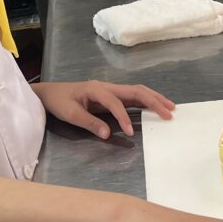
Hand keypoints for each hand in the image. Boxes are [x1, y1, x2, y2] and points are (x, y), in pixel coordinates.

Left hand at [32, 80, 173, 138]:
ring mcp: (111, 90)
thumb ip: (89, 123)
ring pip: (137, 91)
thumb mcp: (70, 114)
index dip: (124, 117)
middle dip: (153, 101)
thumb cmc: (60, 102)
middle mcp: (107, 87)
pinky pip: (133, 97)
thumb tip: (108, 134)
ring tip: (171, 108)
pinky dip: (147, 101)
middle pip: (135, 90)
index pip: (115, 102)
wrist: (51, 93)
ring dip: (154, 99)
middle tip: (169, 113)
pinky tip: (157, 107)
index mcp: (97, 89)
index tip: (130, 133)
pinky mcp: (112, 96)